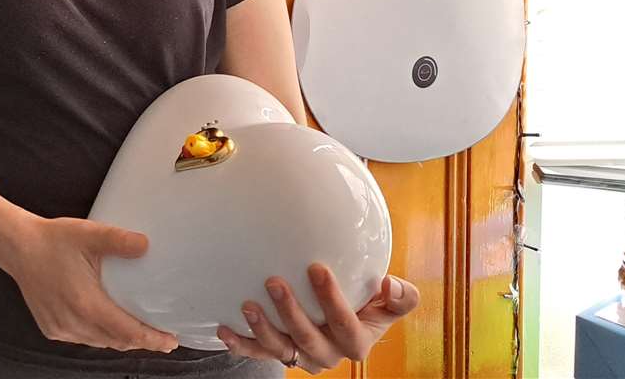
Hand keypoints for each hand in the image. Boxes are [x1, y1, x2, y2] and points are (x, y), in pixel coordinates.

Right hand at [2, 217, 180, 353]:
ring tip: (139, 331)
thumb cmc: (53, 240)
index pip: (128, 333)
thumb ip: (119, 240)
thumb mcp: (89, 234)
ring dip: (120, 339)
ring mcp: (61, 328)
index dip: (152, 339)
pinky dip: (99, 334)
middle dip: (141, 341)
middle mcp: (73, 323)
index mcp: (87, 304)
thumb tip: (146, 244)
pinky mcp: (52, 328)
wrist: (17, 247)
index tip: (171, 340)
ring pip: (99, 342)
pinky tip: (107, 324)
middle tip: (163, 337)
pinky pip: (83, 338)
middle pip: (116, 342)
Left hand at [216, 265, 418, 371]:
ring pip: (281, 349)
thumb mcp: (387, 303)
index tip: (317, 268)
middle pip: (308, 338)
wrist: (343, 323)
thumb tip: (389, 284)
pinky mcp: (279, 353)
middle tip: (274, 282)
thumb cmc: (366, 305)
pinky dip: (241, 344)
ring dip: (262, 329)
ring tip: (248, 305)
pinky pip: (258, 353)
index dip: (332, 301)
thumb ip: (399, 297)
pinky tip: (225, 330)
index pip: (345, 325)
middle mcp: (328, 353)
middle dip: (290, 312)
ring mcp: (301, 355)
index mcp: (356, 341)